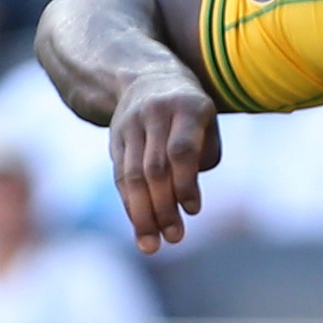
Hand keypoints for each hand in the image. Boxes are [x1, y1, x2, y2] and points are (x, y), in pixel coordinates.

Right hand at [110, 74, 222, 253]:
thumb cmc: (190, 113)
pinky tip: (140, 227)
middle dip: (164, 207)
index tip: (194, 211)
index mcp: (187, 107)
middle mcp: (155, 114)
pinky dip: (130, 204)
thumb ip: (202, 158)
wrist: (147, 77)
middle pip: (155, 168)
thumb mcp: (207, 125)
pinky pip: (120, 175)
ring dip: (143, 214)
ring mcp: (130, 124)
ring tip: (152, 245)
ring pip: (133, 174)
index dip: (186, 183)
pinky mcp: (114, 137)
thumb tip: (183, 200)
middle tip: (175, 239)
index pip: (181, 151)